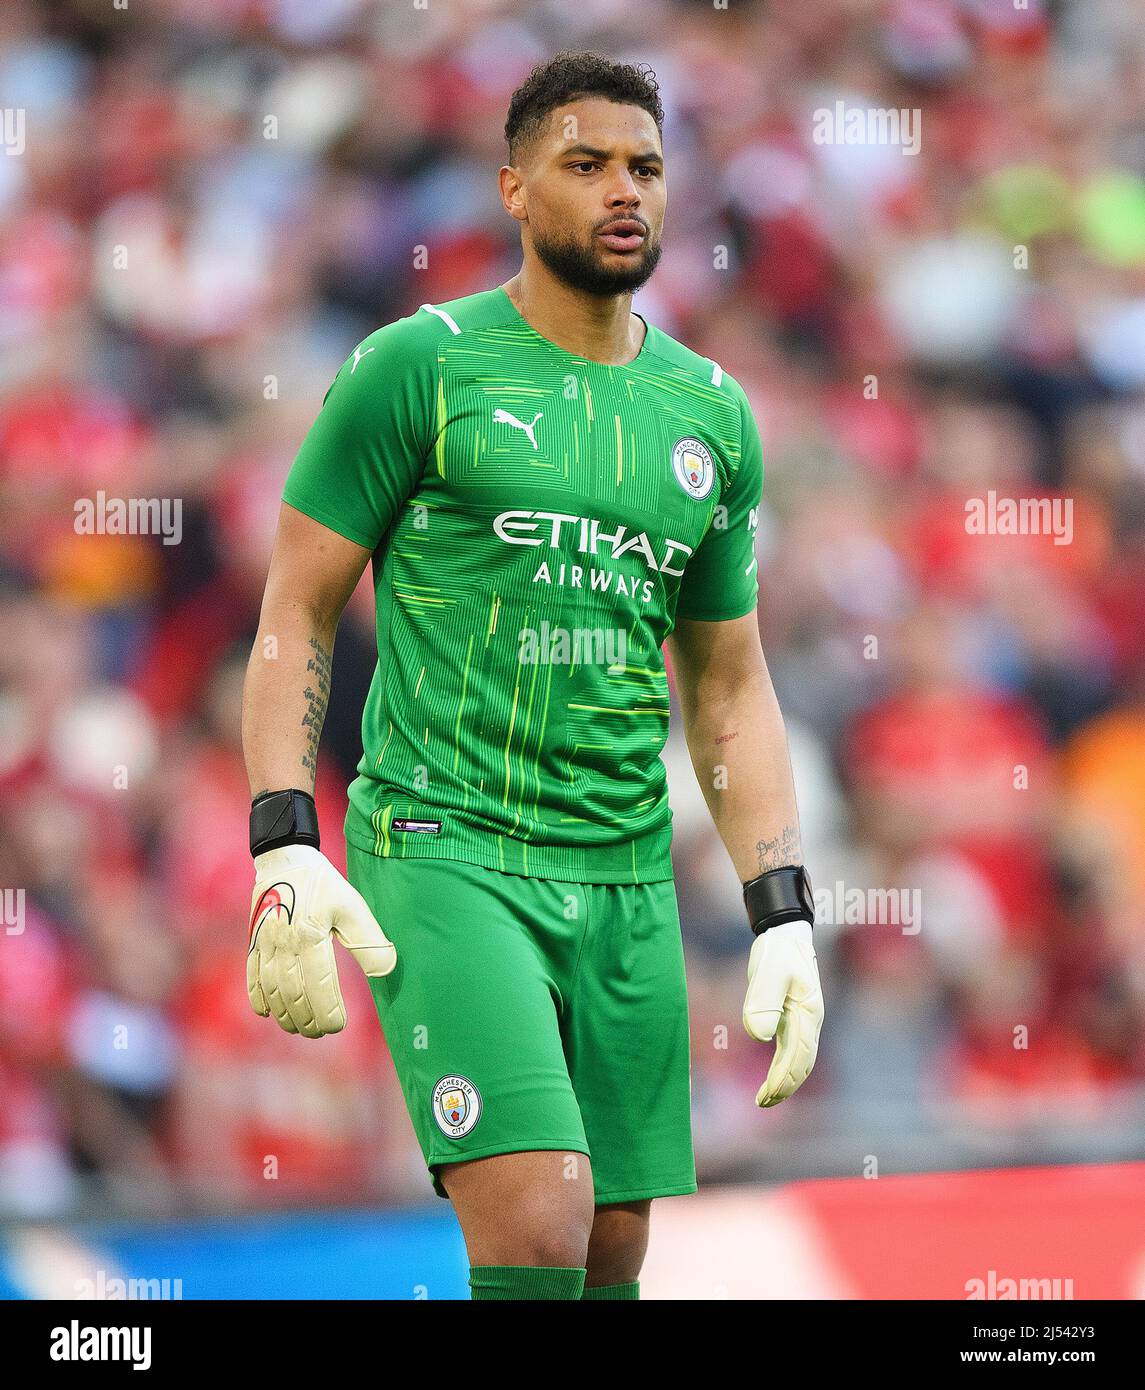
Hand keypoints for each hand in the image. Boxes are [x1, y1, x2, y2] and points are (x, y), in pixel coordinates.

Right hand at [247, 844, 395, 1037]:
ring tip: (299, 1028)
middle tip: (320, 1032)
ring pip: (272, 990)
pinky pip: (252, 976)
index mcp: (311, 938)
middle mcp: (285, 945)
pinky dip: (258, 998)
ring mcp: (265, 945)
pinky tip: (266, 1012)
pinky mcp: (254, 942)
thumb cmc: (323, 884)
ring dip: (284, 1014)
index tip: (338, 1026)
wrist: (284, 858)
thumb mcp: (352, 906)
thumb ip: (369, 940)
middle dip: (307, 1019)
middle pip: (293, 995)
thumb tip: (387, 969)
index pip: (319, 987)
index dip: (328, 1012)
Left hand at [742, 920, 822, 1106]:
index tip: (765, 1095)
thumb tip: (758, 1038)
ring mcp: (805, 1021)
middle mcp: (810, 1021)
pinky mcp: (794, 1018)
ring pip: (800, 1061)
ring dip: (785, 1081)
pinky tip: (771, 1078)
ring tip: (764, 1099)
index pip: (798, 1056)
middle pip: (802, 1064)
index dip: (783, 1079)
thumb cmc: (779, 950)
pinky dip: (783, 1068)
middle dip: (784, 1087)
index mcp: (809, 1013)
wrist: (786, 933)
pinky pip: (793, 1051)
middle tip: (761, 1103)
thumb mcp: (769, 972)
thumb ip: (764, 1002)